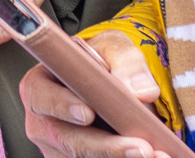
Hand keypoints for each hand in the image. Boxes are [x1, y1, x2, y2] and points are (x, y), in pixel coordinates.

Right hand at [21, 32, 172, 157]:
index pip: (41, 96)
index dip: (61, 105)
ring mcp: (57, 150)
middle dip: (106, 146)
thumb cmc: (101, 62)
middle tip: (141, 148)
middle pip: (67, 140)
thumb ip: (125, 60)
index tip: (88, 113)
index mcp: (39, 86)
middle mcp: (42, 123)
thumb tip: (141, 91)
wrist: (109, 86)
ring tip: (155, 155)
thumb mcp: (111, 48)